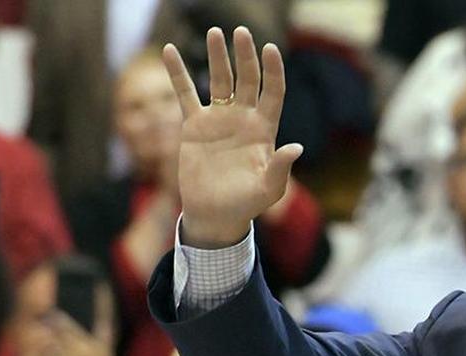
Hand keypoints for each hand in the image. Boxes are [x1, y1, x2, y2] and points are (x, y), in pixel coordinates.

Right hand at [162, 27, 301, 247]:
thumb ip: (280, 168)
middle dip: (245, 56)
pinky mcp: (194, 125)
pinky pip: (184, 93)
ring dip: (217, 56)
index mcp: (264, 129)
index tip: (270, 48)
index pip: (272, 92)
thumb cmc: (247, 204)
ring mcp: (219, 118)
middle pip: (247, 79)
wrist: (215, 214)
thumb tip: (296, 148)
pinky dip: (177, 72)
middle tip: (241, 32)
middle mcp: (243, 118)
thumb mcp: (269, 190)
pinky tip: (169, 50)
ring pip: (219, 80)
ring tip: (215, 32)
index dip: (273, 71)